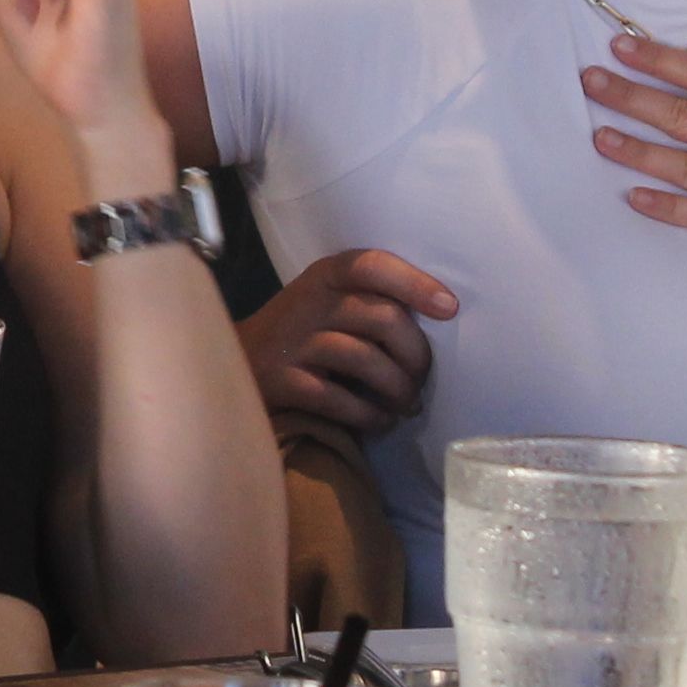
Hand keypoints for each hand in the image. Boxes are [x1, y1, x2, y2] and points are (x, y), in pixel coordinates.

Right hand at [237, 248, 455, 456]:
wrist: (236, 364)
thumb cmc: (302, 333)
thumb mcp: (329, 301)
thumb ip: (370, 300)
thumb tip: (439, 321)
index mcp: (326, 276)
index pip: (372, 265)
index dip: (414, 283)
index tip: (449, 308)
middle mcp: (309, 302)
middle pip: (381, 317)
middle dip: (414, 354)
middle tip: (421, 379)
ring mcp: (292, 342)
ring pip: (364, 359)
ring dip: (396, 388)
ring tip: (405, 404)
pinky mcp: (282, 381)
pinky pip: (337, 398)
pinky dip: (367, 414)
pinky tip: (379, 421)